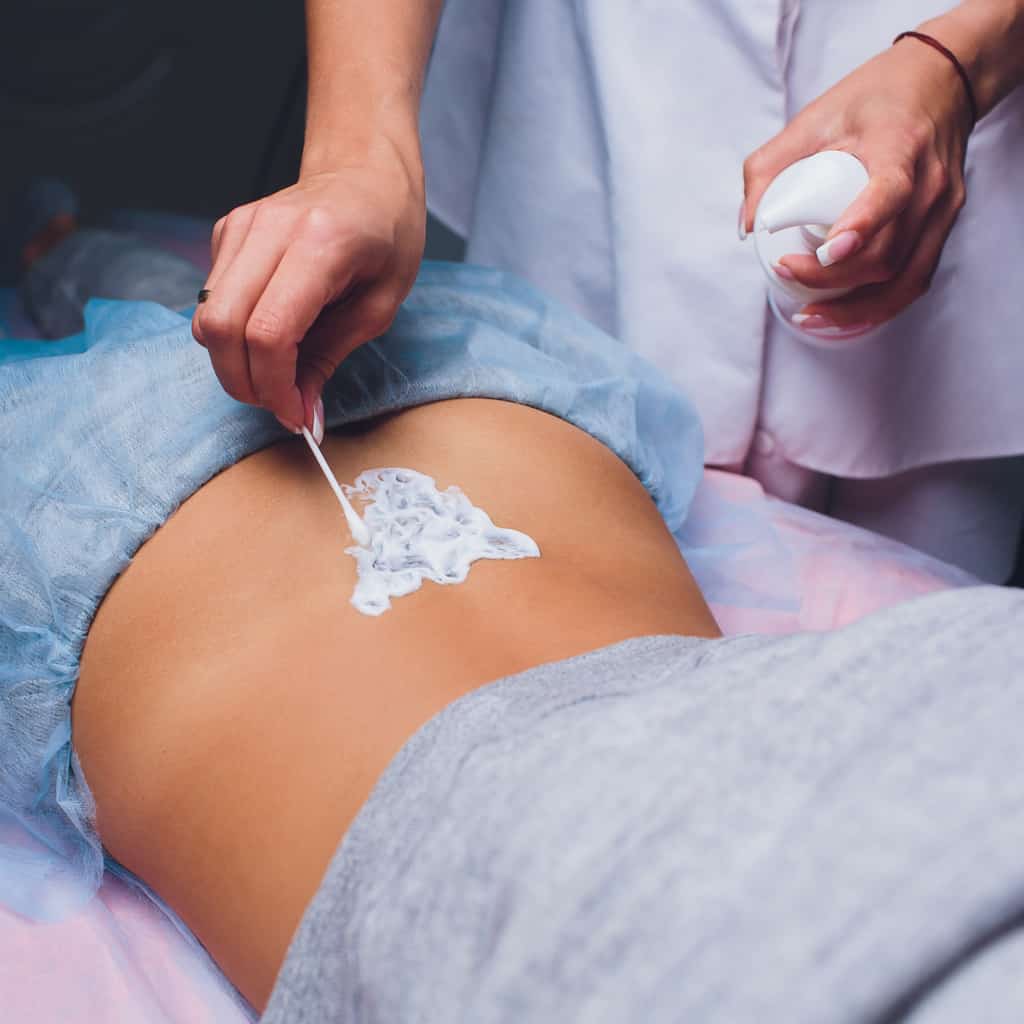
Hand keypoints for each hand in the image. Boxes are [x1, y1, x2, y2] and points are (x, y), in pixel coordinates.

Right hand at [192, 138, 425, 431]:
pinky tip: (270, 334)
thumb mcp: (380, 306)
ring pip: (206, 317)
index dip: (274, 387)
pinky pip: (211, 300)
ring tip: (276, 374)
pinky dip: (233, 335)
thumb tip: (302, 415)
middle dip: (244, 382)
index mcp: (320, 244)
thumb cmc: (388, 237)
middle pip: (221, 328)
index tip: (295, 414)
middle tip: (279, 404)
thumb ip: (331, 358)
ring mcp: (240, 226)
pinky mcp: (225, 231)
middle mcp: (269, 229)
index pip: (269, 332)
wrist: (367, 175)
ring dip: (234, 363)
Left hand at [741, 37, 972, 332]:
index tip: (827, 251)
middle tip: (787, 272)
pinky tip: (843, 314)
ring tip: (809, 315)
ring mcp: (943, 208)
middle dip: (833, 279)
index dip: (861, 226)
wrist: (941, 80)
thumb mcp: (813, 117)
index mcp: (899, 145)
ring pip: (905, 279)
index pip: (890, 192)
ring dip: (855, 308)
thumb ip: (769, 166)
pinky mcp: (944, 225)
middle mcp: (930, 182)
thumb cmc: (873, 98)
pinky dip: (878, 305)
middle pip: (888, 253)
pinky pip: (915, 280)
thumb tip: (748, 226)